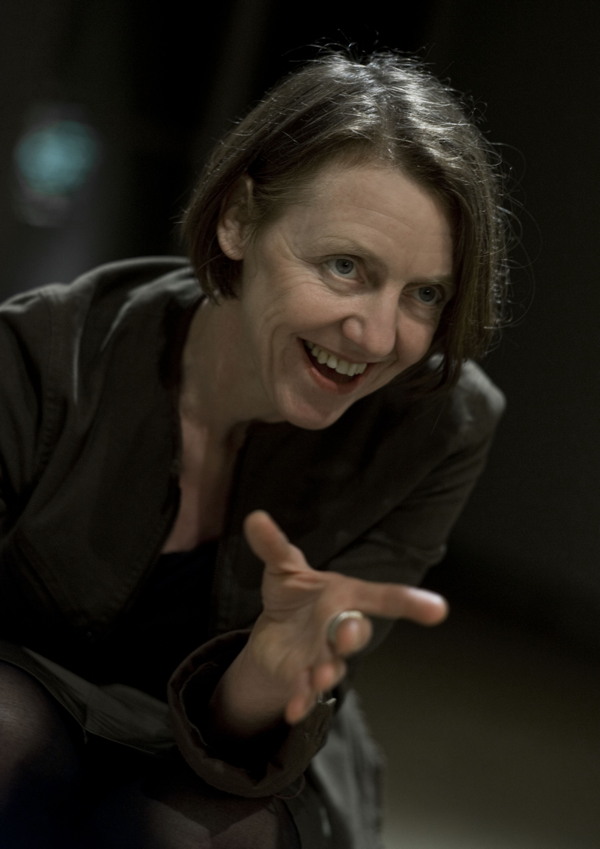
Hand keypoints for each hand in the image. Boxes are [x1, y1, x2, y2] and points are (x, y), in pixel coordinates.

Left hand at [239, 510, 447, 725]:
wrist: (275, 635)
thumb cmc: (292, 596)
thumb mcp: (282, 567)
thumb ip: (273, 545)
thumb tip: (255, 517)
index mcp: (346, 597)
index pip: (384, 598)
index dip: (411, 602)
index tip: (439, 609)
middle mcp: (341, 628)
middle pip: (358, 633)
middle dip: (355, 634)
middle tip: (350, 631)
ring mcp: (325, 656)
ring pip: (334, 666)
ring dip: (328, 672)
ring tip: (319, 676)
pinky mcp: (302, 679)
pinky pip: (306, 693)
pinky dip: (301, 701)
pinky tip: (293, 711)